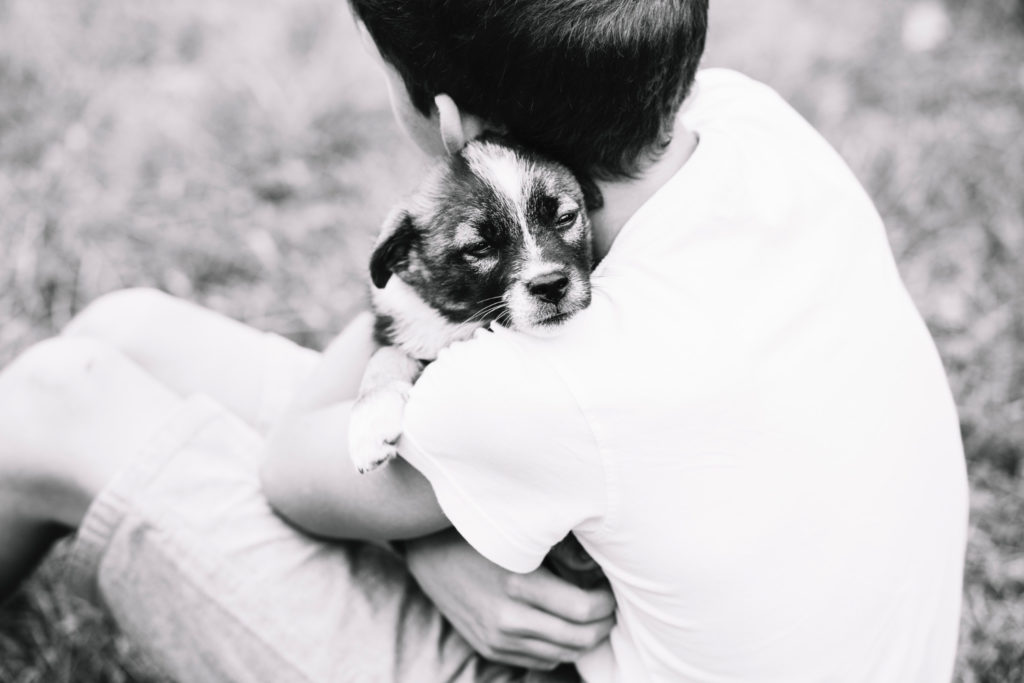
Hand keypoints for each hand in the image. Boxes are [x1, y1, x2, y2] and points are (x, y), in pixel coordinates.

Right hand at [405, 529, 615, 669]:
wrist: (428, 553)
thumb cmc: (479, 535)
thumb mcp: (518, 536)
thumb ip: (557, 551)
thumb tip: (599, 566)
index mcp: (518, 584)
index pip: (582, 610)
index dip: (606, 604)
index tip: (612, 591)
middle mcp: (507, 618)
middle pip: (577, 638)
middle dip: (602, 625)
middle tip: (611, 608)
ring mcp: (497, 639)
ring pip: (561, 654)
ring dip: (584, 640)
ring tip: (593, 620)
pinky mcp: (489, 648)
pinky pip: (539, 660)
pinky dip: (559, 649)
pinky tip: (565, 629)